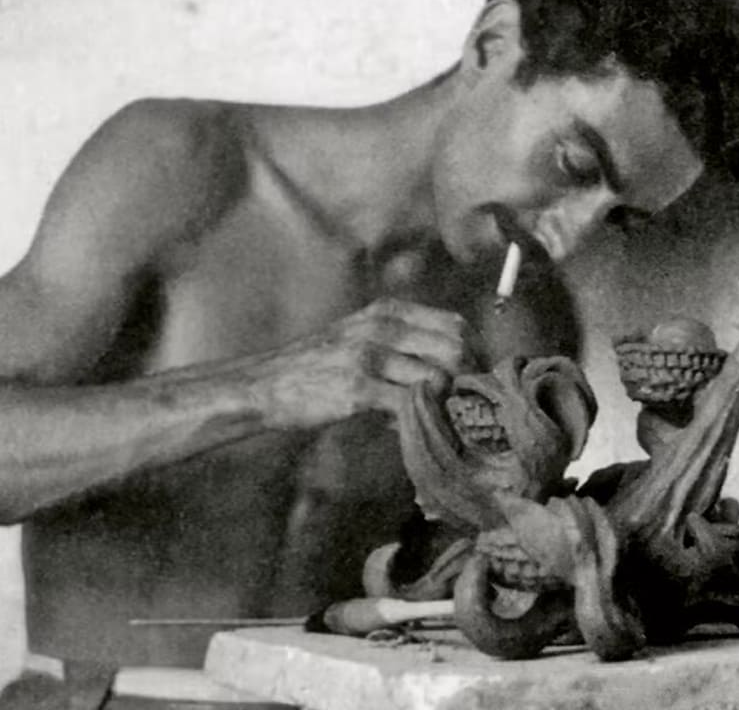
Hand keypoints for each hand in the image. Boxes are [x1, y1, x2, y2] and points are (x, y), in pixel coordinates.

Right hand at [248, 298, 483, 428]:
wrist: (265, 386)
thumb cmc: (318, 367)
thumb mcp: (361, 337)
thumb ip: (403, 344)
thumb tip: (453, 371)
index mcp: (388, 311)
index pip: (456, 325)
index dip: (473, 356)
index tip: (469, 382)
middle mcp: (382, 327)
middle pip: (455, 350)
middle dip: (464, 383)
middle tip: (456, 408)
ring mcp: (369, 355)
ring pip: (437, 379)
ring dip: (441, 406)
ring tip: (427, 419)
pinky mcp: (357, 388)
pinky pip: (409, 405)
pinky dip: (415, 421)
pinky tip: (400, 428)